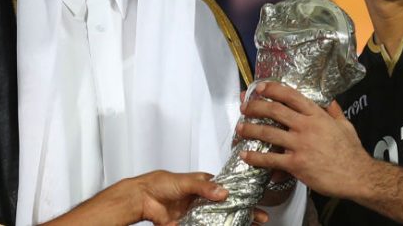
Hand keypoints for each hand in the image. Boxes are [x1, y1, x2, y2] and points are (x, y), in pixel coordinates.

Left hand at [133, 171, 267, 224]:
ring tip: (249, 225)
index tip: (256, 200)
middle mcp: (202, 198)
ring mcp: (197, 212)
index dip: (242, 195)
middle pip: (227, 207)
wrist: (142, 198)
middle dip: (244, 212)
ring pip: (219, 219)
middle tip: (260, 218)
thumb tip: (222, 191)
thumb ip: (203, 187)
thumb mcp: (185, 181)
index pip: (227, 189)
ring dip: (233, 222)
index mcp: (204, 184)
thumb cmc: (160, 183)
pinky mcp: (189, 224)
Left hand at [236, 82, 372, 197]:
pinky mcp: (297, 164)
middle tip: (244, 107)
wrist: (358, 176)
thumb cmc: (352, 152)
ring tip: (239, 128)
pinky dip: (256, 157)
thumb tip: (329, 101)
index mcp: (317, 115)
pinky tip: (245, 155)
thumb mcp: (345, 125)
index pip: (290, 96)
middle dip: (255, 107)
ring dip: (250, 130)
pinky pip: (271, 159)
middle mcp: (306, 127)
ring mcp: (300, 145)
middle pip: (274, 111)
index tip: (259, 87)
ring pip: (268, 133)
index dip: (272, 89)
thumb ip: (334, 111)